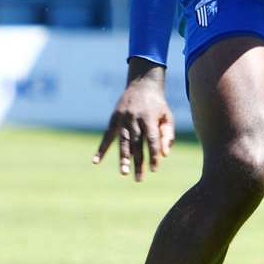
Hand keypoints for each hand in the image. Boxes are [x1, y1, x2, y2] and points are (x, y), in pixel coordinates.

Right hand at [93, 63, 174, 180]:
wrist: (142, 85)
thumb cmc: (157, 105)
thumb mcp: (167, 116)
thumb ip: (167, 134)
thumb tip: (164, 154)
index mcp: (149, 117)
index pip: (151, 139)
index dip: (153, 154)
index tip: (155, 169)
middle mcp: (134, 118)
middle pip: (136, 143)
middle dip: (138, 162)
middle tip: (139, 179)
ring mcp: (122, 118)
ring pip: (122, 141)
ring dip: (123, 158)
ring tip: (124, 172)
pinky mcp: (114, 119)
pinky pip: (107, 136)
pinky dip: (101, 149)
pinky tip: (96, 161)